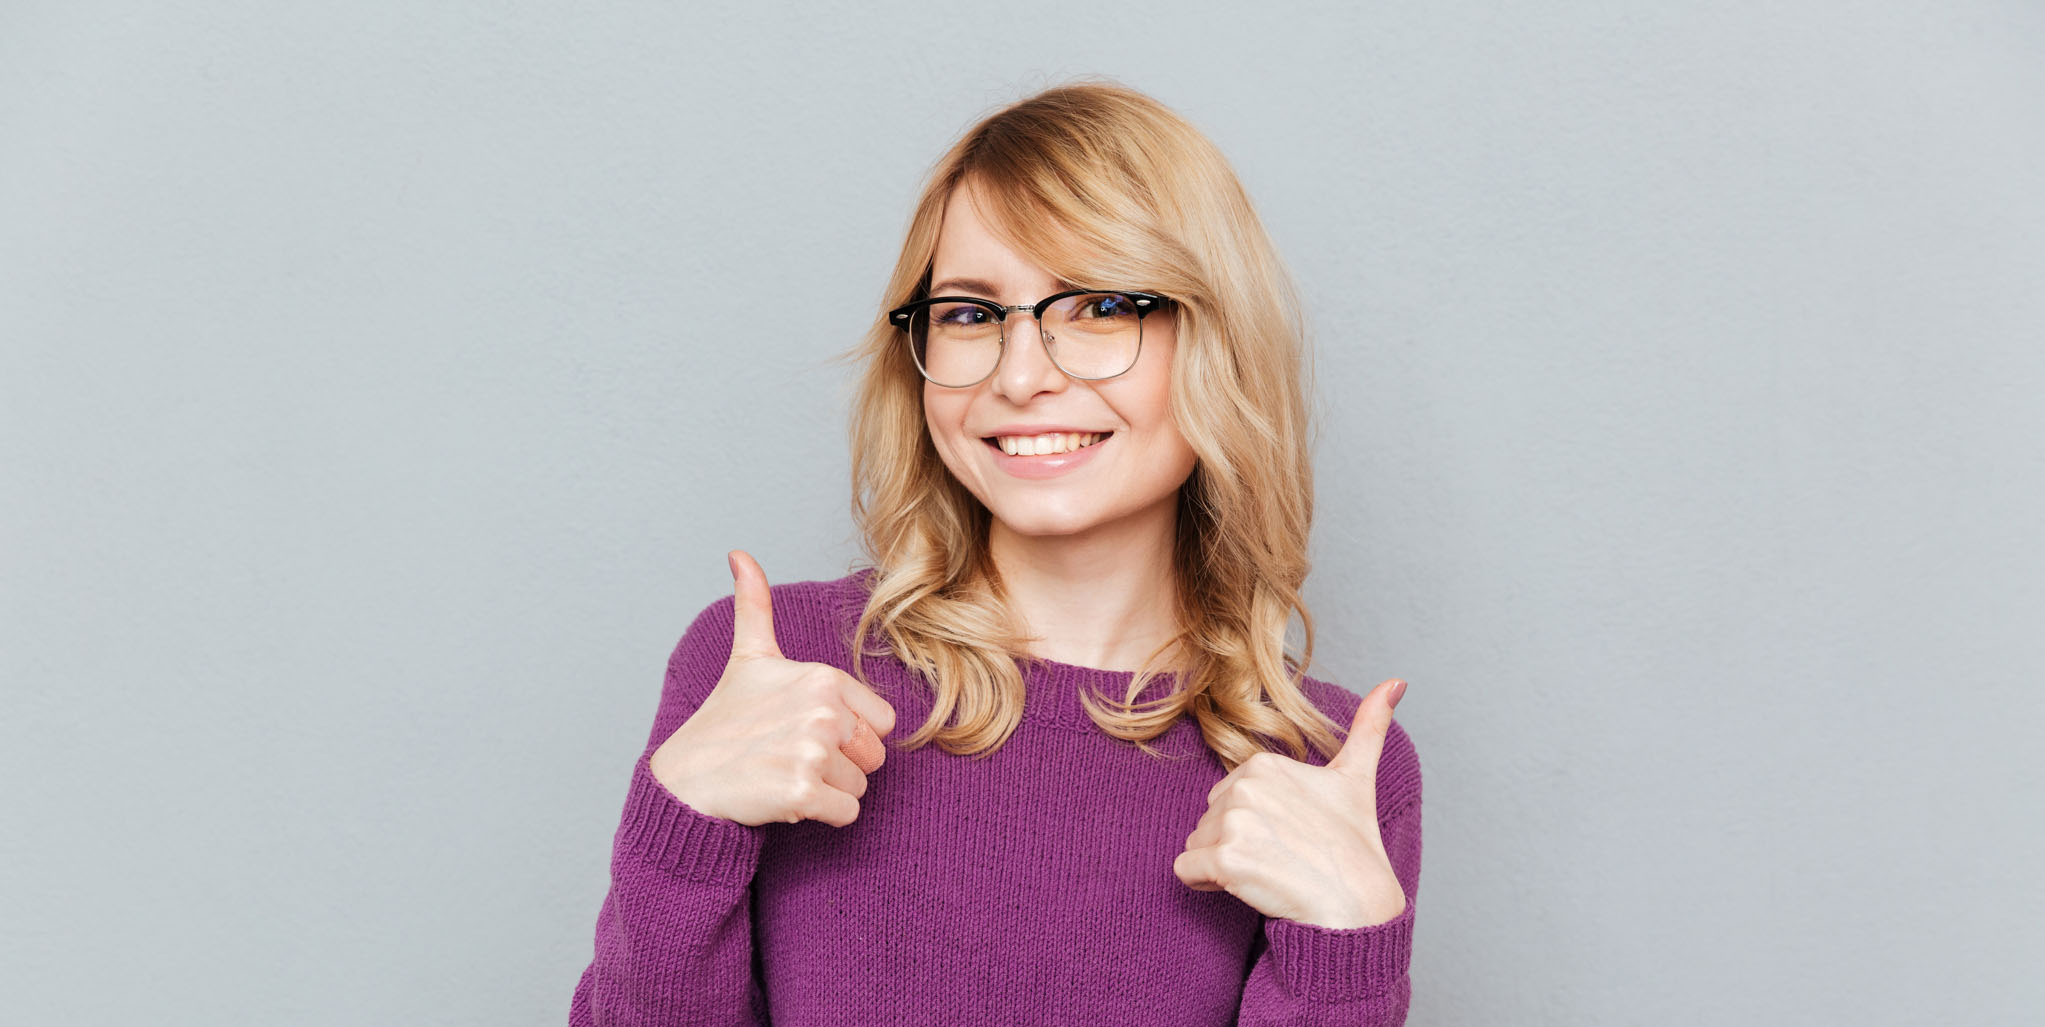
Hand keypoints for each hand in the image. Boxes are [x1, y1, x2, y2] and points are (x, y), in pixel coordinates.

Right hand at [647, 550, 897, 827]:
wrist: (686, 780)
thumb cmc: (724, 721)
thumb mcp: (748, 658)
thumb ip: (755, 605)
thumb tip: (739, 554)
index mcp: (823, 677)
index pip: (882, 721)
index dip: (850, 732)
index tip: (805, 730)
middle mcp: (823, 711)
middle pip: (875, 755)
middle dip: (841, 764)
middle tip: (792, 755)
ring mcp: (812, 752)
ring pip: (860, 786)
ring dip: (828, 791)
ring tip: (783, 773)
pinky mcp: (802, 793)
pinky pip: (847, 814)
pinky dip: (821, 815)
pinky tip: (784, 798)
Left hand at [1171, 678, 1409, 928]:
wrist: (1357, 905)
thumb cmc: (1354, 846)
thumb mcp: (1357, 779)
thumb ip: (1369, 726)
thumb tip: (1396, 681)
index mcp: (1264, 764)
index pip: (1225, 798)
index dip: (1251, 824)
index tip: (1286, 836)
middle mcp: (1244, 786)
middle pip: (1207, 820)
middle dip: (1233, 843)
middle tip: (1280, 856)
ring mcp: (1234, 821)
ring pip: (1196, 846)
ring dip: (1221, 866)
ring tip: (1268, 871)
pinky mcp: (1225, 859)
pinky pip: (1184, 871)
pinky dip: (1204, 884)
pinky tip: (1245, 885)